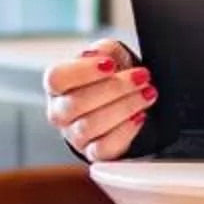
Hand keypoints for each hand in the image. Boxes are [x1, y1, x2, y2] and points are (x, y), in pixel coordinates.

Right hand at [44, 40, 156, 160]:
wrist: (126, 102)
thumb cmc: (112, 78)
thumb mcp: (111, 56)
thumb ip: (105, 50)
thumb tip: (100, 55)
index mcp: (57, 86)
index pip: (56, 78)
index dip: (83, 71)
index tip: (111, 65)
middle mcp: (59, 112)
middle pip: (76, 103)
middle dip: (115, 88)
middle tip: (142, 77)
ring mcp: (74, 136)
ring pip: (90, 126)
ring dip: (124, 107)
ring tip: (147, 94)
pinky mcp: (92, 153)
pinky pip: (104, 148)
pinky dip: (125, 131)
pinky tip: (140, 116)